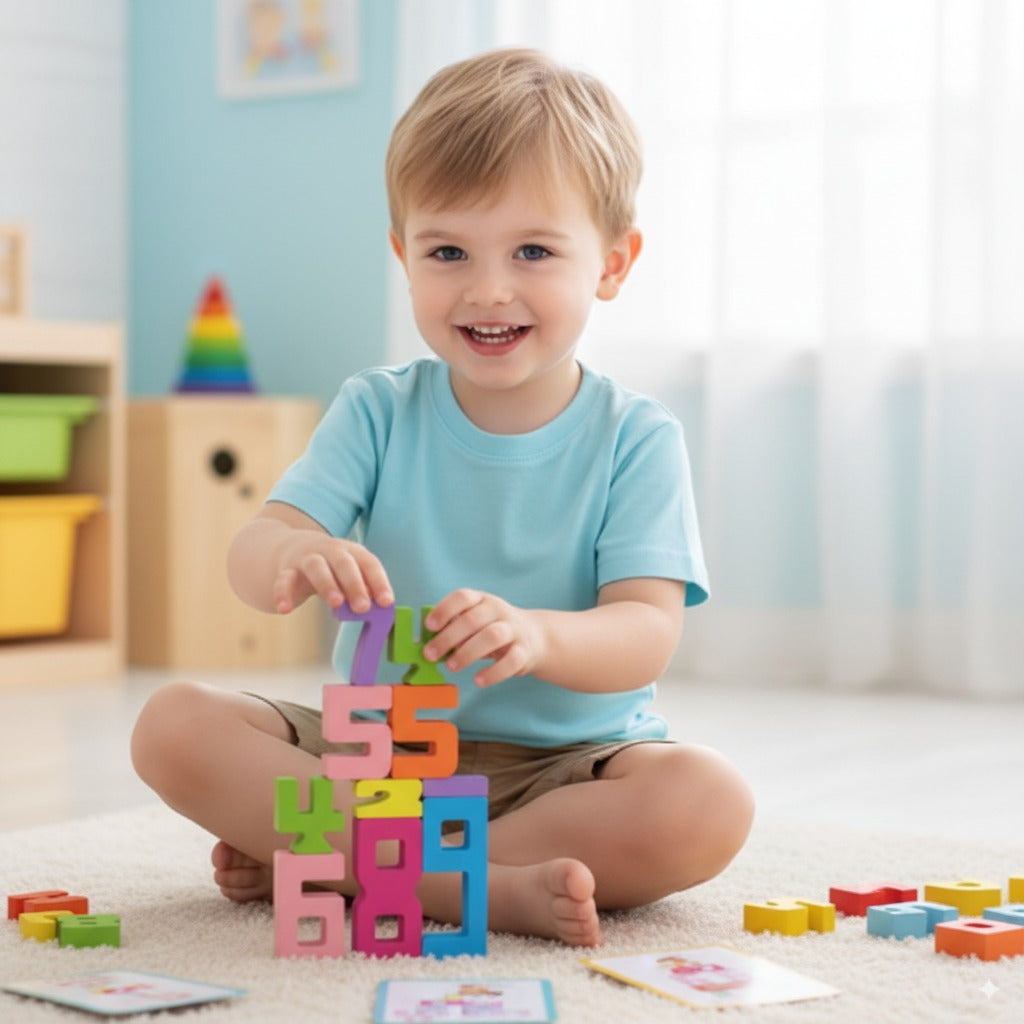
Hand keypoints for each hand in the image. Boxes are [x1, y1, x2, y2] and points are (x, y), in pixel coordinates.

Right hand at [273, 532, 392, 614]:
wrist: (293, 548)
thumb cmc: (332, 568)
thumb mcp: (349, 575)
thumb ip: (363, 589)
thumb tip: (380, 609)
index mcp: (352, 552)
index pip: (369, 563)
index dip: (379, 582)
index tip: (387, 602)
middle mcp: (330, 551)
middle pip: (344, 563)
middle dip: (355, 584)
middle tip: (363, 607)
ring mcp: (306, 558)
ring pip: (316, 567)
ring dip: (327, 584)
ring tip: (336, 603)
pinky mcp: (286, 570)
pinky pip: (284, 580)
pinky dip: (283, 593)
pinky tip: (285, 609)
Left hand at [422, 589, 544, 686]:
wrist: (535, 636)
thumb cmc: (492, 629)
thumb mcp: (474, 623)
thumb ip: (453, 630)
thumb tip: (425, 645)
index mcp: (482, 600)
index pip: (463, 597)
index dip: (444, 609)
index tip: (429, 626)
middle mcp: (498, 610)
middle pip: (473, 619)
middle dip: (448, 637)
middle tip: (430, 655)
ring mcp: (514, 629)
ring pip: (492, 636)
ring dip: (468, 652)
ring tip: (452, 667)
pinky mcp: (525, 651)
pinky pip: (511, 661)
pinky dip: (493, 672)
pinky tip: (478, 680)